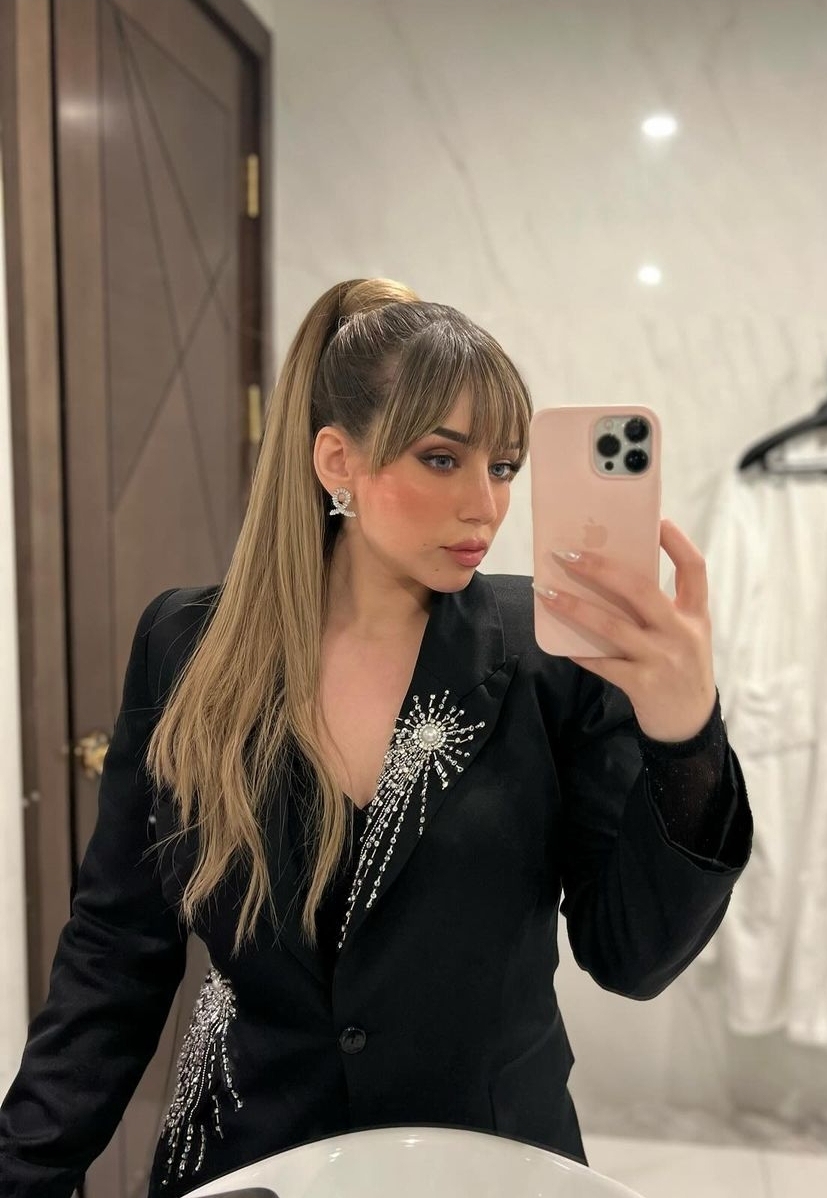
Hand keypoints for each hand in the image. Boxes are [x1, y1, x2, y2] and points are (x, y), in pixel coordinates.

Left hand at [534, 519, 716, 741]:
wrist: (690, 725)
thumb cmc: (679, 667)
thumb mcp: (684, 634)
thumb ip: (660, 609)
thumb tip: (608, 575)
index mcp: (695, 615)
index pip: (694, 568)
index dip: (677, 542)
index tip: (657, 521)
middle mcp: (682, 633)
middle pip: (641, 589)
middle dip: (601, 569)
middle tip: (568, 553)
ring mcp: (662, 659)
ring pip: (612, 625)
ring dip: (575, 607)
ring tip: (546, 591)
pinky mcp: (643, 684)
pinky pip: (602, 663)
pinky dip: (579, 651)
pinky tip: (560, 642)